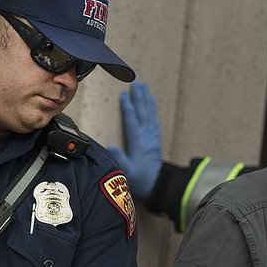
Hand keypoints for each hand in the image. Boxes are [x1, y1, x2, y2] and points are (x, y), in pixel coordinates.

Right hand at [105, 80, 162, 198]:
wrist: (156, 183)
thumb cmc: (140, 179)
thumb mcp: (127, 171)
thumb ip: (120, 158)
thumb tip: (110, 146)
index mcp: (137, 141)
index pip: (131, 120)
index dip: (127, 107)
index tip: (124, 94)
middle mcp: (146, 135)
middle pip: (141, 112)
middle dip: (138, 97)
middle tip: (136, 82)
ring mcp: (152, 135)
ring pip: (148, 112)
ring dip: (145, 98)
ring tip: (143, 86)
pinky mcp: (155, 137)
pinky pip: (154, 118)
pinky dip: (152, 107)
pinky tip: (151, 99)